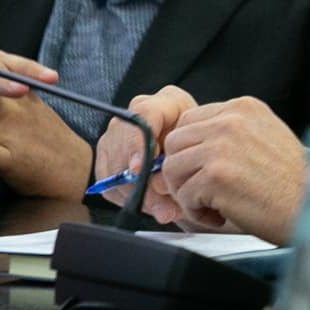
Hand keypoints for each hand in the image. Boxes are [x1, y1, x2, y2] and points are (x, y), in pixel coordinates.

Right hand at [93, 85, 196, 222]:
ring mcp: (120, 131)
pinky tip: (147, 202)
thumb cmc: (202, 151)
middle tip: (157, 203)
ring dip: (134, 192)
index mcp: (168, 102)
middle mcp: (139, 113)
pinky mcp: (108, 152)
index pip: (144, 114)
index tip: (139, 170)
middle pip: (123, 141)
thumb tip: (158, 187)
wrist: (196, 156)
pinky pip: (107, 178)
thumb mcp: (199, 155)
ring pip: (113, 162)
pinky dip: (125, 195)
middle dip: (137, 177)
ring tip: (160, 208)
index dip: (138, 143)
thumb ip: (181, 168)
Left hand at [159, 97, 308, 242]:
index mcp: (243, 108)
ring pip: (172, 168)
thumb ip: (230, 132)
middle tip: (205, 192)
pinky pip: (184, 195)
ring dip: (188, 192)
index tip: (203, 171)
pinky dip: (197, 212)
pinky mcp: (216, 176)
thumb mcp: (265, 137)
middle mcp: (231, 121)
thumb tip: (191, 143)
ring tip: (214, 205)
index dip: (190, 150)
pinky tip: (221, 215)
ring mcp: (222, 147)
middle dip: (184, 171)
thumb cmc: (292, 183)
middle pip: (175, 142)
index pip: (189, 120)